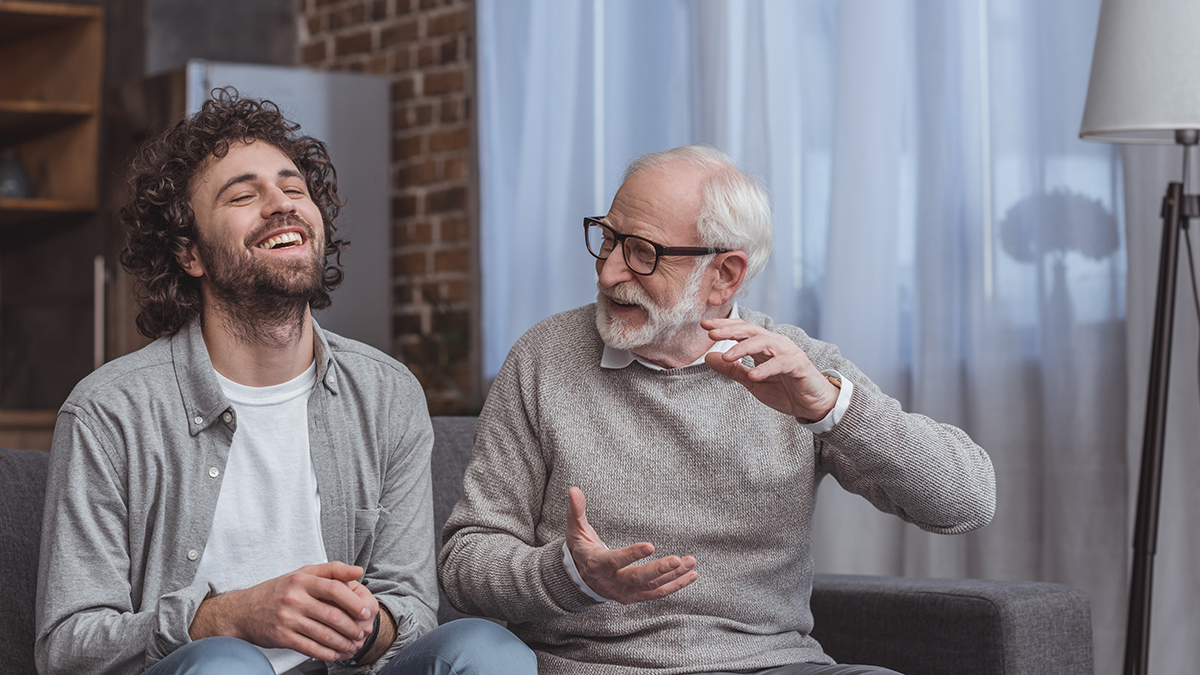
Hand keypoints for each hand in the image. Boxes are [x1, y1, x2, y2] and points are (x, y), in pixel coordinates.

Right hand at [189, 561, 378, 661]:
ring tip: (353, 645)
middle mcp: (294, 598)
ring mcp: (287, 618)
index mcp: (302, 579)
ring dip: (343, 642)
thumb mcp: (302, 573)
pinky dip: (327, 653)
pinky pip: (310, 647)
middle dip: (352, 627)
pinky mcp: (282, 637)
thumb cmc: (278, 590)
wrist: (242, 611)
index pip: (335, 589)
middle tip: (363, 633)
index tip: (365, 612)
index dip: (354, 602)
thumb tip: (360, 571)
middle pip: (332, 615)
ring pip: (323, 634)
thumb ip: (332, 570)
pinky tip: (336, 654)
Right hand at [565, 487, 697, 603]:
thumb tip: (574, 489)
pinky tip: (691, 576)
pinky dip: (675, 586)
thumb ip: (576, 510)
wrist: (579, 579)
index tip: (651, 545)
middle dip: (658, 570)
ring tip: (691, 564)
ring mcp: (623, 593)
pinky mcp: (634, 597)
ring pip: (650, 587)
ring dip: (673, 577)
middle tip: (677, 560)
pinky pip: (656, 593)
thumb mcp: (575, 529)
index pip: (615, 561)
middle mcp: (611, 582)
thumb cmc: (580, 549)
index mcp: (597, 564)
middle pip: (636, 579)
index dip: (632, 554)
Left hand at [701, 318, 839, 420]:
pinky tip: (753, 375)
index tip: (704, 327)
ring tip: (727, 356)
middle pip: (751, 330)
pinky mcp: (799, 366)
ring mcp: (788, 353)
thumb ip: (732, 369)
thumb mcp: (752, 382)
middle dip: (730, 331)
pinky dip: (767, 368)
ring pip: (765, 342)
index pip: (742, 330)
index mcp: (764, 346)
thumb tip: (709, 357)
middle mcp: (776, 344)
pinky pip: (782, 363)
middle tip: (711, 334)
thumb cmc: (785, 390)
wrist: (812, 405)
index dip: (724, 327)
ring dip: (744, 348)